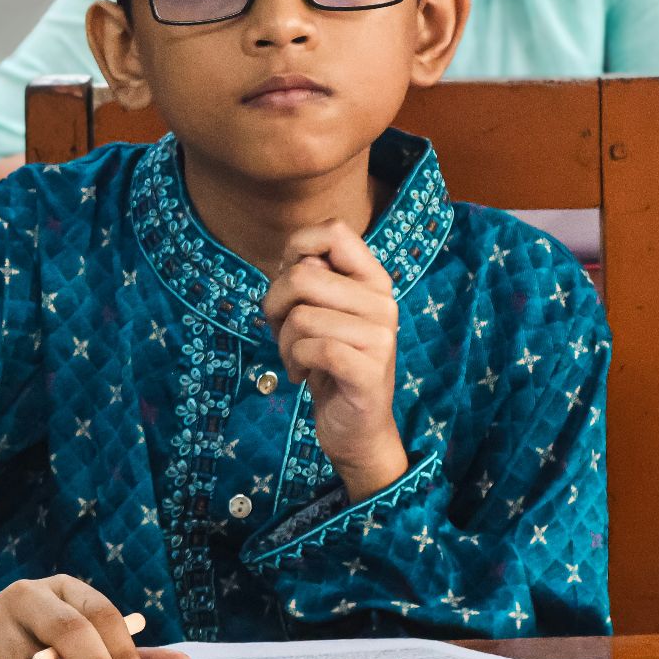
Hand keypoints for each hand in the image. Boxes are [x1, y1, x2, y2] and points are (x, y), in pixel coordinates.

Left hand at [261, 220, 406, 499]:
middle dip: (274, 305)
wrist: (355, 427)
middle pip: (303, 276)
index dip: (296, 249)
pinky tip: (302, 375)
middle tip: (281, 330)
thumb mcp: (317, 313)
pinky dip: (294, 362)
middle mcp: (383, 302)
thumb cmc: (329, 362)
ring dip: (283, 343)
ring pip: (301, 317)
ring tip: (295, 358)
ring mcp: (381, 337)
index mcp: (373, 279)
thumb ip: (308, 279)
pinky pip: (312, 349)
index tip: (289, 283)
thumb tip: (294, 260)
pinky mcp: (369, 371)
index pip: (334, 231)